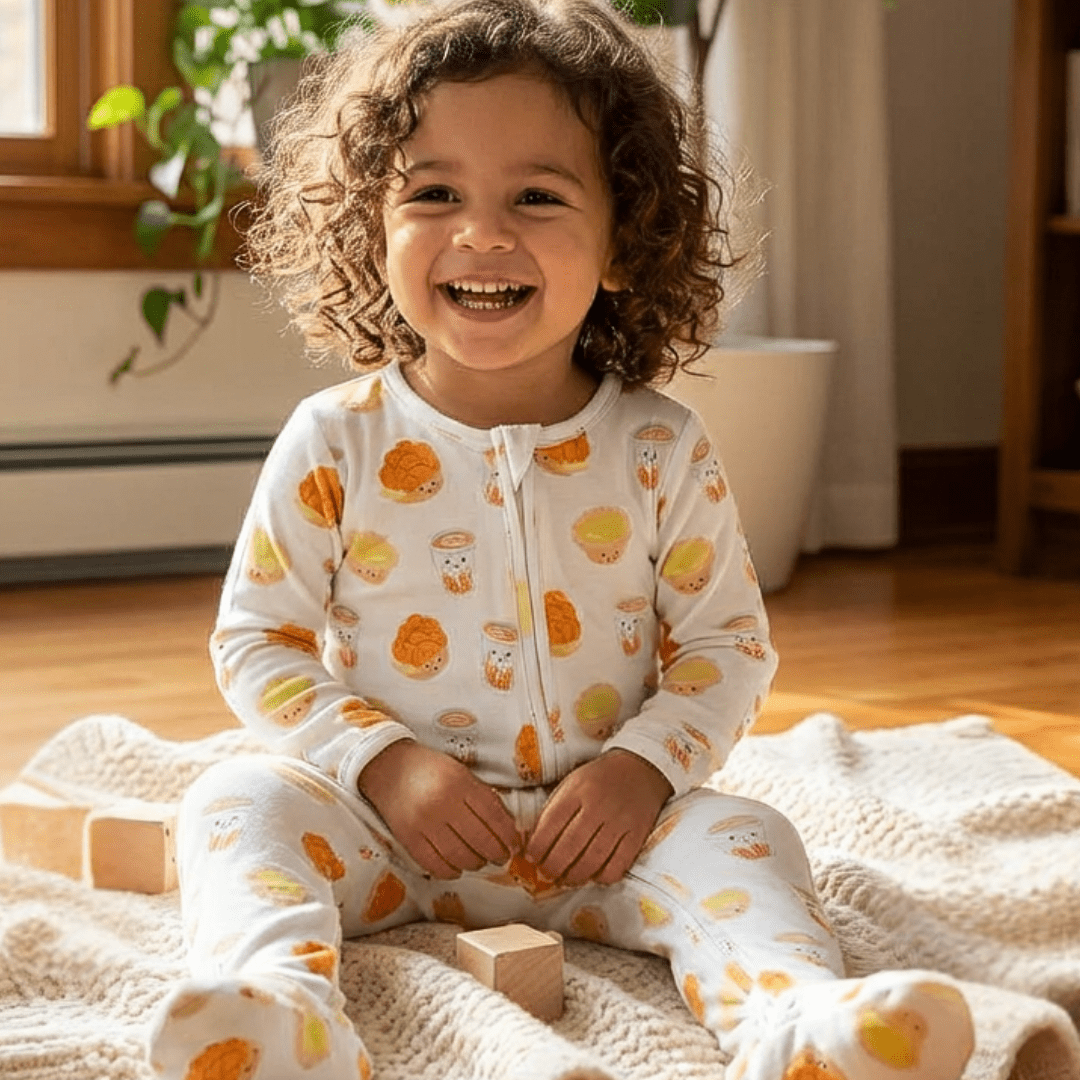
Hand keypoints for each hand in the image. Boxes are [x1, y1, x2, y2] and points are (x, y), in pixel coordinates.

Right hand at [358, 741, 519, 878]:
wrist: (389, 767)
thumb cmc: (431, 769)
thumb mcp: (461, 773)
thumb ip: (483, 797)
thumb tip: (508, 827)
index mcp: (460, 783)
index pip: (494, 816)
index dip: (509, 835)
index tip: (515, 844)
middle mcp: (442, 803)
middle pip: (480, 840)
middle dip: (497, 854)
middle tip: (501, 857)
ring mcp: (424, 823)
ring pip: (460, 857)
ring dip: (476, 864)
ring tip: (480, 861)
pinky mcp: (408, 838)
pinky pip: (435, 865)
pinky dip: (451, 871)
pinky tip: (458, 868)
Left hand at [524, 750, 673, 886]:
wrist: (639, 768)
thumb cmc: (598, 779)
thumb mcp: (571, 783)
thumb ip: (554, 809)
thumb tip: (534, 841)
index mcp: (577, 790)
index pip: (550, 824)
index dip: (537, 847)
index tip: (531, 857)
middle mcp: (598, 806)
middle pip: (569, 847)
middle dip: (552, 867)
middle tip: (547, 873)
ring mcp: (619, 822)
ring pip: (592, 861)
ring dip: (574, 877)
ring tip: (566, 878)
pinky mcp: (637, 835)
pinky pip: (617, 867)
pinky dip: (602, 877)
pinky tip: (594, 874)